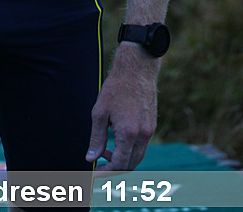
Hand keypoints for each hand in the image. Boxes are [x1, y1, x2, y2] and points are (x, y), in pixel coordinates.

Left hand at [85, 44, 158, 169]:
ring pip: (137, 157)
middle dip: (113, 169)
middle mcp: (143, 135)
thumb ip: (96, 138)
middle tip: (98, 164)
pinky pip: (141, 146)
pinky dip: (129, 150)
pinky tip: (116, 140)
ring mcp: (150, 131)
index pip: (119, 165)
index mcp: (129, 134)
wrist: (137, 69)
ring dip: (122, 160)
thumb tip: (90, 158)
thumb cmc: (116, 87)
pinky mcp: (152, 125)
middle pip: (130, 165)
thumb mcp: (100, 112)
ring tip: (105, 151)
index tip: (93, 173)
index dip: (105, 172)